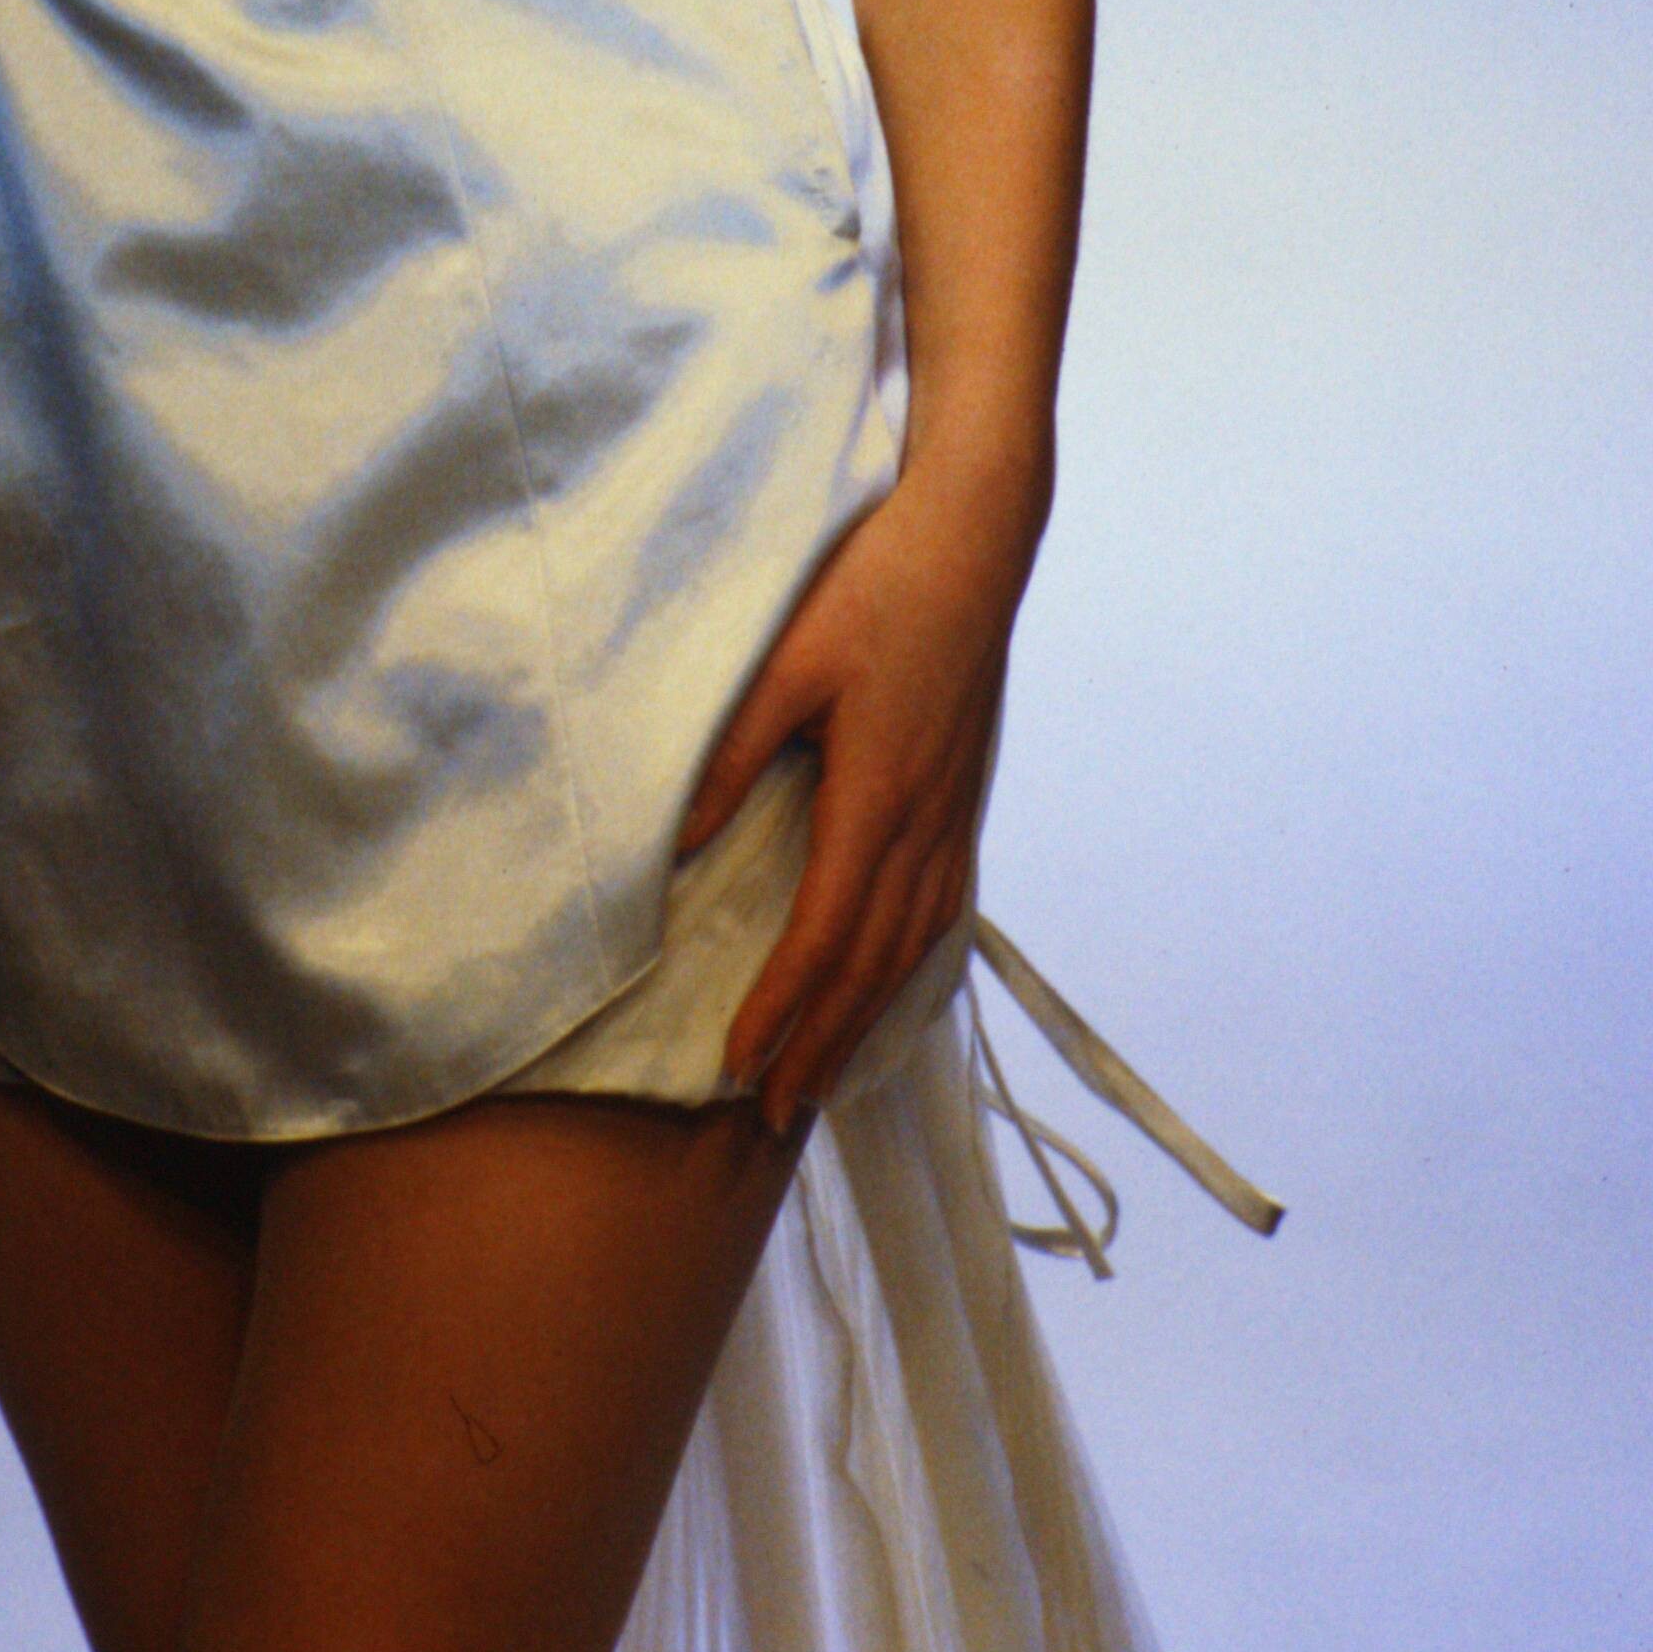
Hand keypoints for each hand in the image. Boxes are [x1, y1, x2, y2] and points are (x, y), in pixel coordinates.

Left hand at [679, 474, 1016, 1133]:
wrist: (973, 537)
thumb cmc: (872, 585)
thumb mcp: (784, 663)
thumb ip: (731, 754)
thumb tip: (679, 845)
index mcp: (876, 797)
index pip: (823, 933)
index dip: (782, 1008)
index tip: (740, 1066)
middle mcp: (926, 823)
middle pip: (871, 964)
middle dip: (821, 1043)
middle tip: (774, 1114)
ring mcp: (955, 813)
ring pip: (909, 946)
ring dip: (865, 1019)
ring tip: (823, 1077)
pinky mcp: (965, 795)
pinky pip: (939, 910)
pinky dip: (907, 968)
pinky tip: (888, 984)